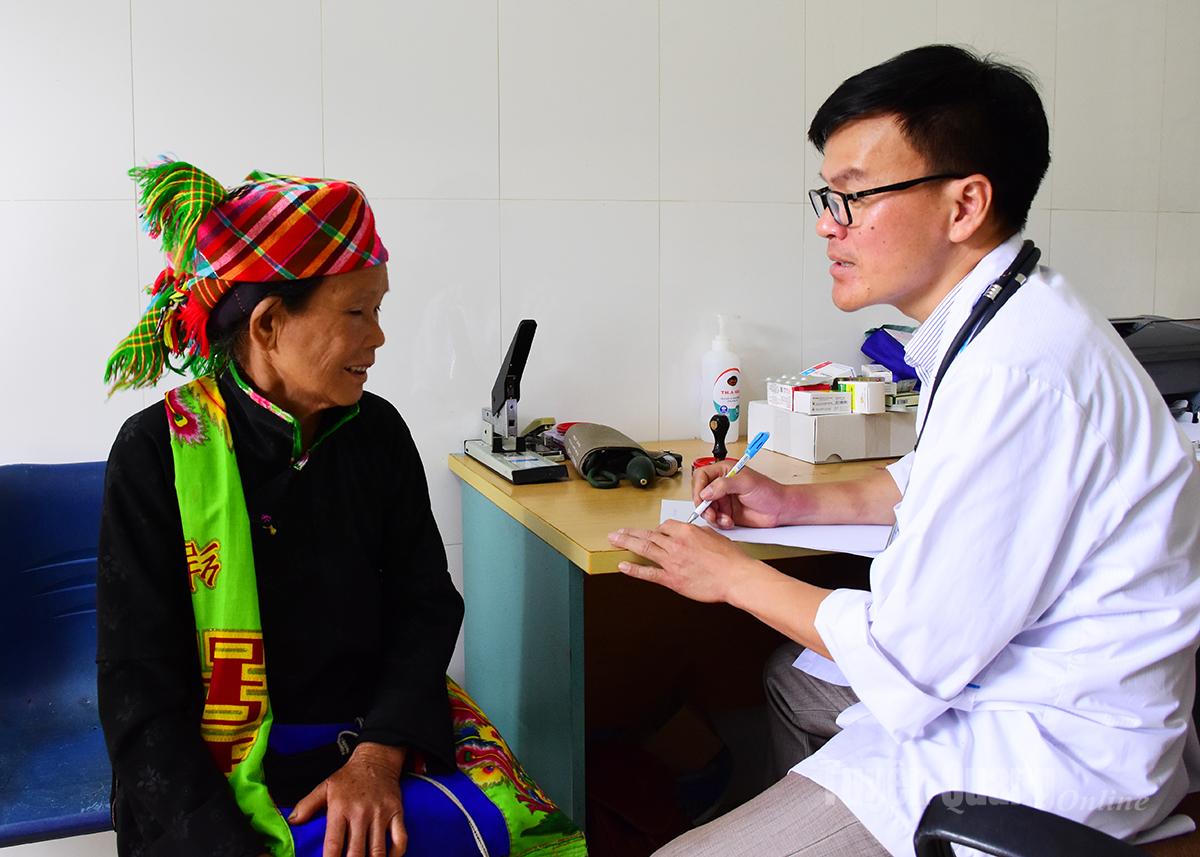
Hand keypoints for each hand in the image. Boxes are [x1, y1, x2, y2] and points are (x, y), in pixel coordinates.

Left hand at [288, 742, 407, 856]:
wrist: (376, 759)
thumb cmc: (349, 777)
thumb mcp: (325, 787)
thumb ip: (307, 805)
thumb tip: (291, 822)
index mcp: (340, 809)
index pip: (333, 844)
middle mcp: (361, 813)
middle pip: (356, 852)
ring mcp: (380, 814)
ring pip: (378, 850)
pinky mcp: (396, 813)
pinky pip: (400, 839)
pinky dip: (396, 854)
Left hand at [607, 519, 767, 602]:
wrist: (736, 577)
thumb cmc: (730, 559)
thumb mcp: (714, 535)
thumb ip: (698, 533)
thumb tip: (691, 533)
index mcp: (686, 531)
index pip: (664, 526)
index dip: (657, 530)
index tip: (653, 534)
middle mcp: (676, 544)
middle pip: (648, 534)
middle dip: (630, 533)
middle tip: (618, 532)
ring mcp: (672, 561)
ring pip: (644, 548)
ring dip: (626, 543)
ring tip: (614, 540)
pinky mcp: (672, 579)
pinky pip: (648, 573)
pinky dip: (634, 570)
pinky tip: (623, 566)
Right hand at [691, 461, 798, 528]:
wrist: (779, 510)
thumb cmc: (769, 491)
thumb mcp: (746, 483)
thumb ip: (724, 485)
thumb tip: (706, 491)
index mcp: (724, 471)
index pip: (701, 476)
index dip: (698, 488)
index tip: (703, 499)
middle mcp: (721, 485)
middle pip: (700, 494)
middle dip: (703, 505)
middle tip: (711, 513)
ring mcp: (723, 500)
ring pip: (705, 509)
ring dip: (712, 516)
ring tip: (723, 519)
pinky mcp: (726, 513)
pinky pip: (714, 519)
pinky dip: (719, 523)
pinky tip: (729, 522)